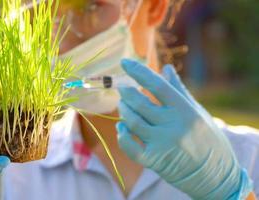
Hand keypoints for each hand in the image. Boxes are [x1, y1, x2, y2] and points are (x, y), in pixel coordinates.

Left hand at [116, 59, 252, 198]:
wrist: (214, 174)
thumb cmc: (206, 138)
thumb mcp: (196, 110)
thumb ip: (178, 90)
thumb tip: (166, 68)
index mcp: (185, 110)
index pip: (157, 85)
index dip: (138, 72)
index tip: (124, 62)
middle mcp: (174, 126)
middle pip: (140, 103)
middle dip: (126, 92)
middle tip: (122, 88)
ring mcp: (163, 144)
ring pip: (132, 122)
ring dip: (124, 110)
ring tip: (123, 105)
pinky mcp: (154, 160)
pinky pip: (130, 147)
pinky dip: (122, 135)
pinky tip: (121, 127)